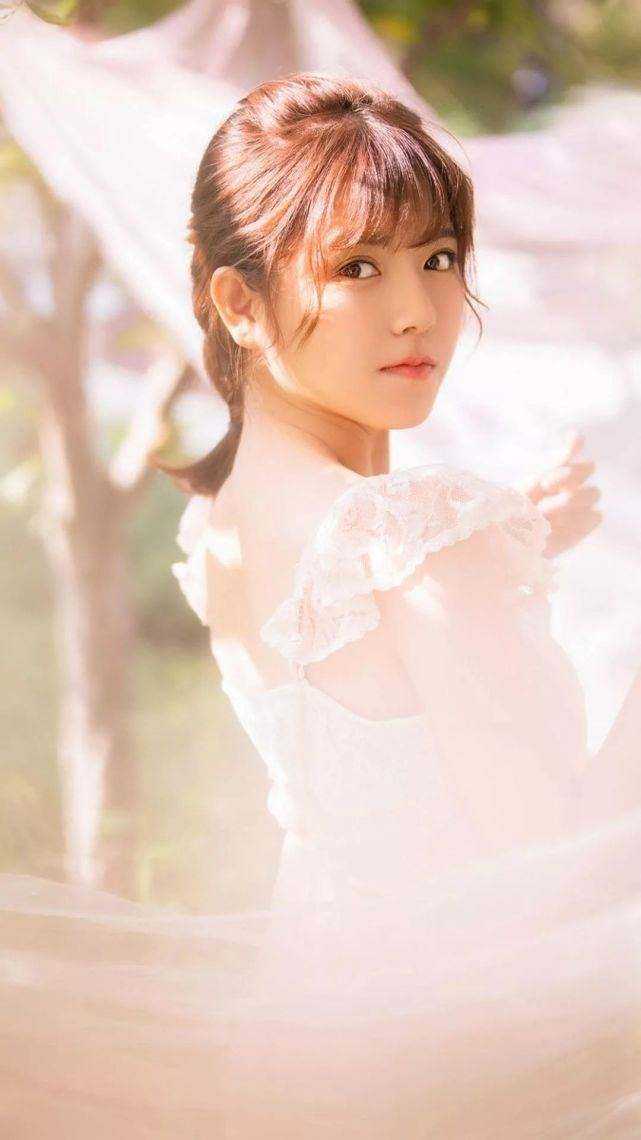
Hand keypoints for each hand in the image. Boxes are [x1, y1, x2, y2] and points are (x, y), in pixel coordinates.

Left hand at [517, 429, 602, 557]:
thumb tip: (577, 436)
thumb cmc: (512, 511)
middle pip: (588, 467)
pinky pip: (594, 516)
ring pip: (593, 492)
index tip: (548, 457)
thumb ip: (552, 464)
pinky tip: (558, 524)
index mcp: (554, 468)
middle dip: (566, 475)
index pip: (573, 446)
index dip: (567, 449)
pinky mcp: (583, 527)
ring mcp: (578, 505)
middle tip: (544, 485)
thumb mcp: (526, 485)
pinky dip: (577, 519)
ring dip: (571, 499)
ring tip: (546, 510)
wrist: (504, 542)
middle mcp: (570, 484)